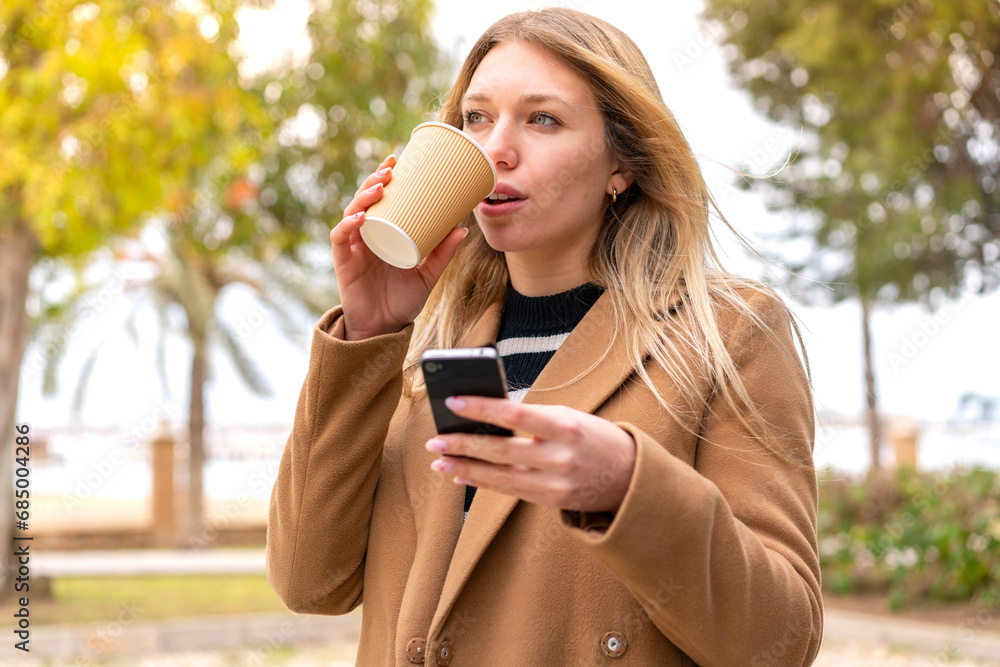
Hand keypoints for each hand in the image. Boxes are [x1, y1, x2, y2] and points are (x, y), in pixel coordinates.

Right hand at [331, 154, 468, 340]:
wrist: (385, 329)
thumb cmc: (403, 301)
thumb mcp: (428, 275)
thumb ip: (442, 254)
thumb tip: (463, 228)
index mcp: (384, 232)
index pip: (380, 199)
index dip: (383, 177)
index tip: (396, 161)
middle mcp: (366, 235)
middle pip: (364, 200)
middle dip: (374, 180)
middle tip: (389, 169)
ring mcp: (353, 247)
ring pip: (351, 212)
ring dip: (363, 196)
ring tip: (380, 187)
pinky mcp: (344, 261)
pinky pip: (341, 237)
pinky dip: (348, 224)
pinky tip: (360, 217)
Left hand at [425, 396, 636, 513]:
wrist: (630, 476)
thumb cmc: (593, 437)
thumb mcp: (568, 417)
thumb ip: (531, 418)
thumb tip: (485, 416)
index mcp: (565, 426)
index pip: (515, 415)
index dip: (482, 408)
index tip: (453, 401)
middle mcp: (558, 457)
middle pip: (500, 450)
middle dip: (463, 444)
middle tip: (435, 440)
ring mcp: (554, 483)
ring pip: (499, 476)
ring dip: (465, 468)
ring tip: (439, 462)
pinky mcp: (550, 500)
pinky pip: (509, 491)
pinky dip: (482, 482)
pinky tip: (462, 474)